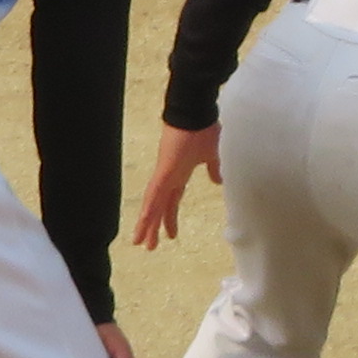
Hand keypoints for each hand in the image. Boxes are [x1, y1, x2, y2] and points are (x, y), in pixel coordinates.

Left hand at [131, 124, 219, 250]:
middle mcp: (169, 176)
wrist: (196, 111)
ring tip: (140, 242)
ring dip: (147, 224)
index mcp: (180, 173)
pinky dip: (149, 209)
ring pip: (153, 204)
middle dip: (155, 226)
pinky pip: (154, 194)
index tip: (170, 235)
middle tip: (148, 246)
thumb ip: (213, 168)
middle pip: (160, 206)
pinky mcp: (164, 171)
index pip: (172, 200)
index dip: (169, 217)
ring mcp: (165, 174)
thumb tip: (218, 180)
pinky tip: (143, 223)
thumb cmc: (204, 128)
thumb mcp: (212, 153)